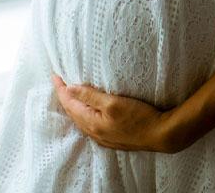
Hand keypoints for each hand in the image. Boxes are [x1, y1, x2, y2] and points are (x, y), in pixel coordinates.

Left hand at [50, 75, 188, 152]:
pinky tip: (88, 111)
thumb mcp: (113, 102)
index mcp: (91, 122)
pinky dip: (84, 114)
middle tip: (59, 83)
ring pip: (81, 120)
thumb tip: (69, 89)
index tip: (54, 76)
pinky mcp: (112, 138)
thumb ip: (90, 95)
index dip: (61, 89)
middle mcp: (94, 132)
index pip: (70, 103)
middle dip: (65, 97)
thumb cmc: (138, 117)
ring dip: (74, 106)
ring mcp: (103, 137)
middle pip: (73, 113)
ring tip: (70, 96)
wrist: (160, 134)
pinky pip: (90, 125)